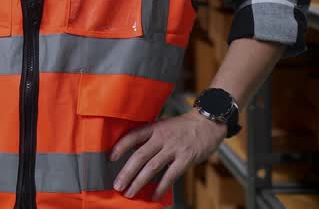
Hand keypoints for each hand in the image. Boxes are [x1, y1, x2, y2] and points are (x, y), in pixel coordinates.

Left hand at [110, 111, 226, 198]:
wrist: (208, 123)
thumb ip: (151, 137)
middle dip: (127, 172)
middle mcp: (162, 138)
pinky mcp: (186, 158)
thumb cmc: (184, 127)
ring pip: (152, 167)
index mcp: (155, 128)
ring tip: (130, 192)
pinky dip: (161, 187)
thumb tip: (133, 151)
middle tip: (117, 185)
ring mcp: (174, 148)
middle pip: (140, 155)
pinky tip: (154, 195)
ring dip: (139, 182)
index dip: (121, 146)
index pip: (133, 135)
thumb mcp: (164, 125)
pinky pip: (171, 175)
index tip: (111, 157)